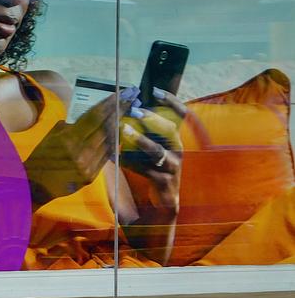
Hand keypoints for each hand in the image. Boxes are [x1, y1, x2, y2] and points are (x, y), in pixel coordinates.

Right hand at [25, 91, 134, 206]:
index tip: (118, 95)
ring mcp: (88, 166)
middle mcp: (81, 152)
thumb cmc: (39, 158)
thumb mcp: (49, 138)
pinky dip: (112, 143)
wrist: (35, 186)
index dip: (106, 105)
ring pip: (108, 142)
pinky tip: (118, 133)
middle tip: (128, 99)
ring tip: (125, 113)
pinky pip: (105, 156)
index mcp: (68, 140)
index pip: (93, 118)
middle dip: (117, 112)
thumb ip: (67, 128)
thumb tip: (84, 121)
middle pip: (104, 128)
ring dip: (118, 126)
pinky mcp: (91, 175)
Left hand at [119, 91, 185, 213]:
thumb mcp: (148, 149)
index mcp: (174, 139)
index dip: (171, 101)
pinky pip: (147, 171)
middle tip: (134, 110)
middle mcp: (177, 152)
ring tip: (124, 131)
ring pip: (158, 151)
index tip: (155, 90)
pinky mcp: (164, 184)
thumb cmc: (150, 172)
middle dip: (151, 118)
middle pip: (169, 130)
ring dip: (140, 140)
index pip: (181, 115)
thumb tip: (126, 108)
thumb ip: (142, 131)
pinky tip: (116, 157)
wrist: (159, 207)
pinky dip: (130, 162)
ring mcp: (172, 169)